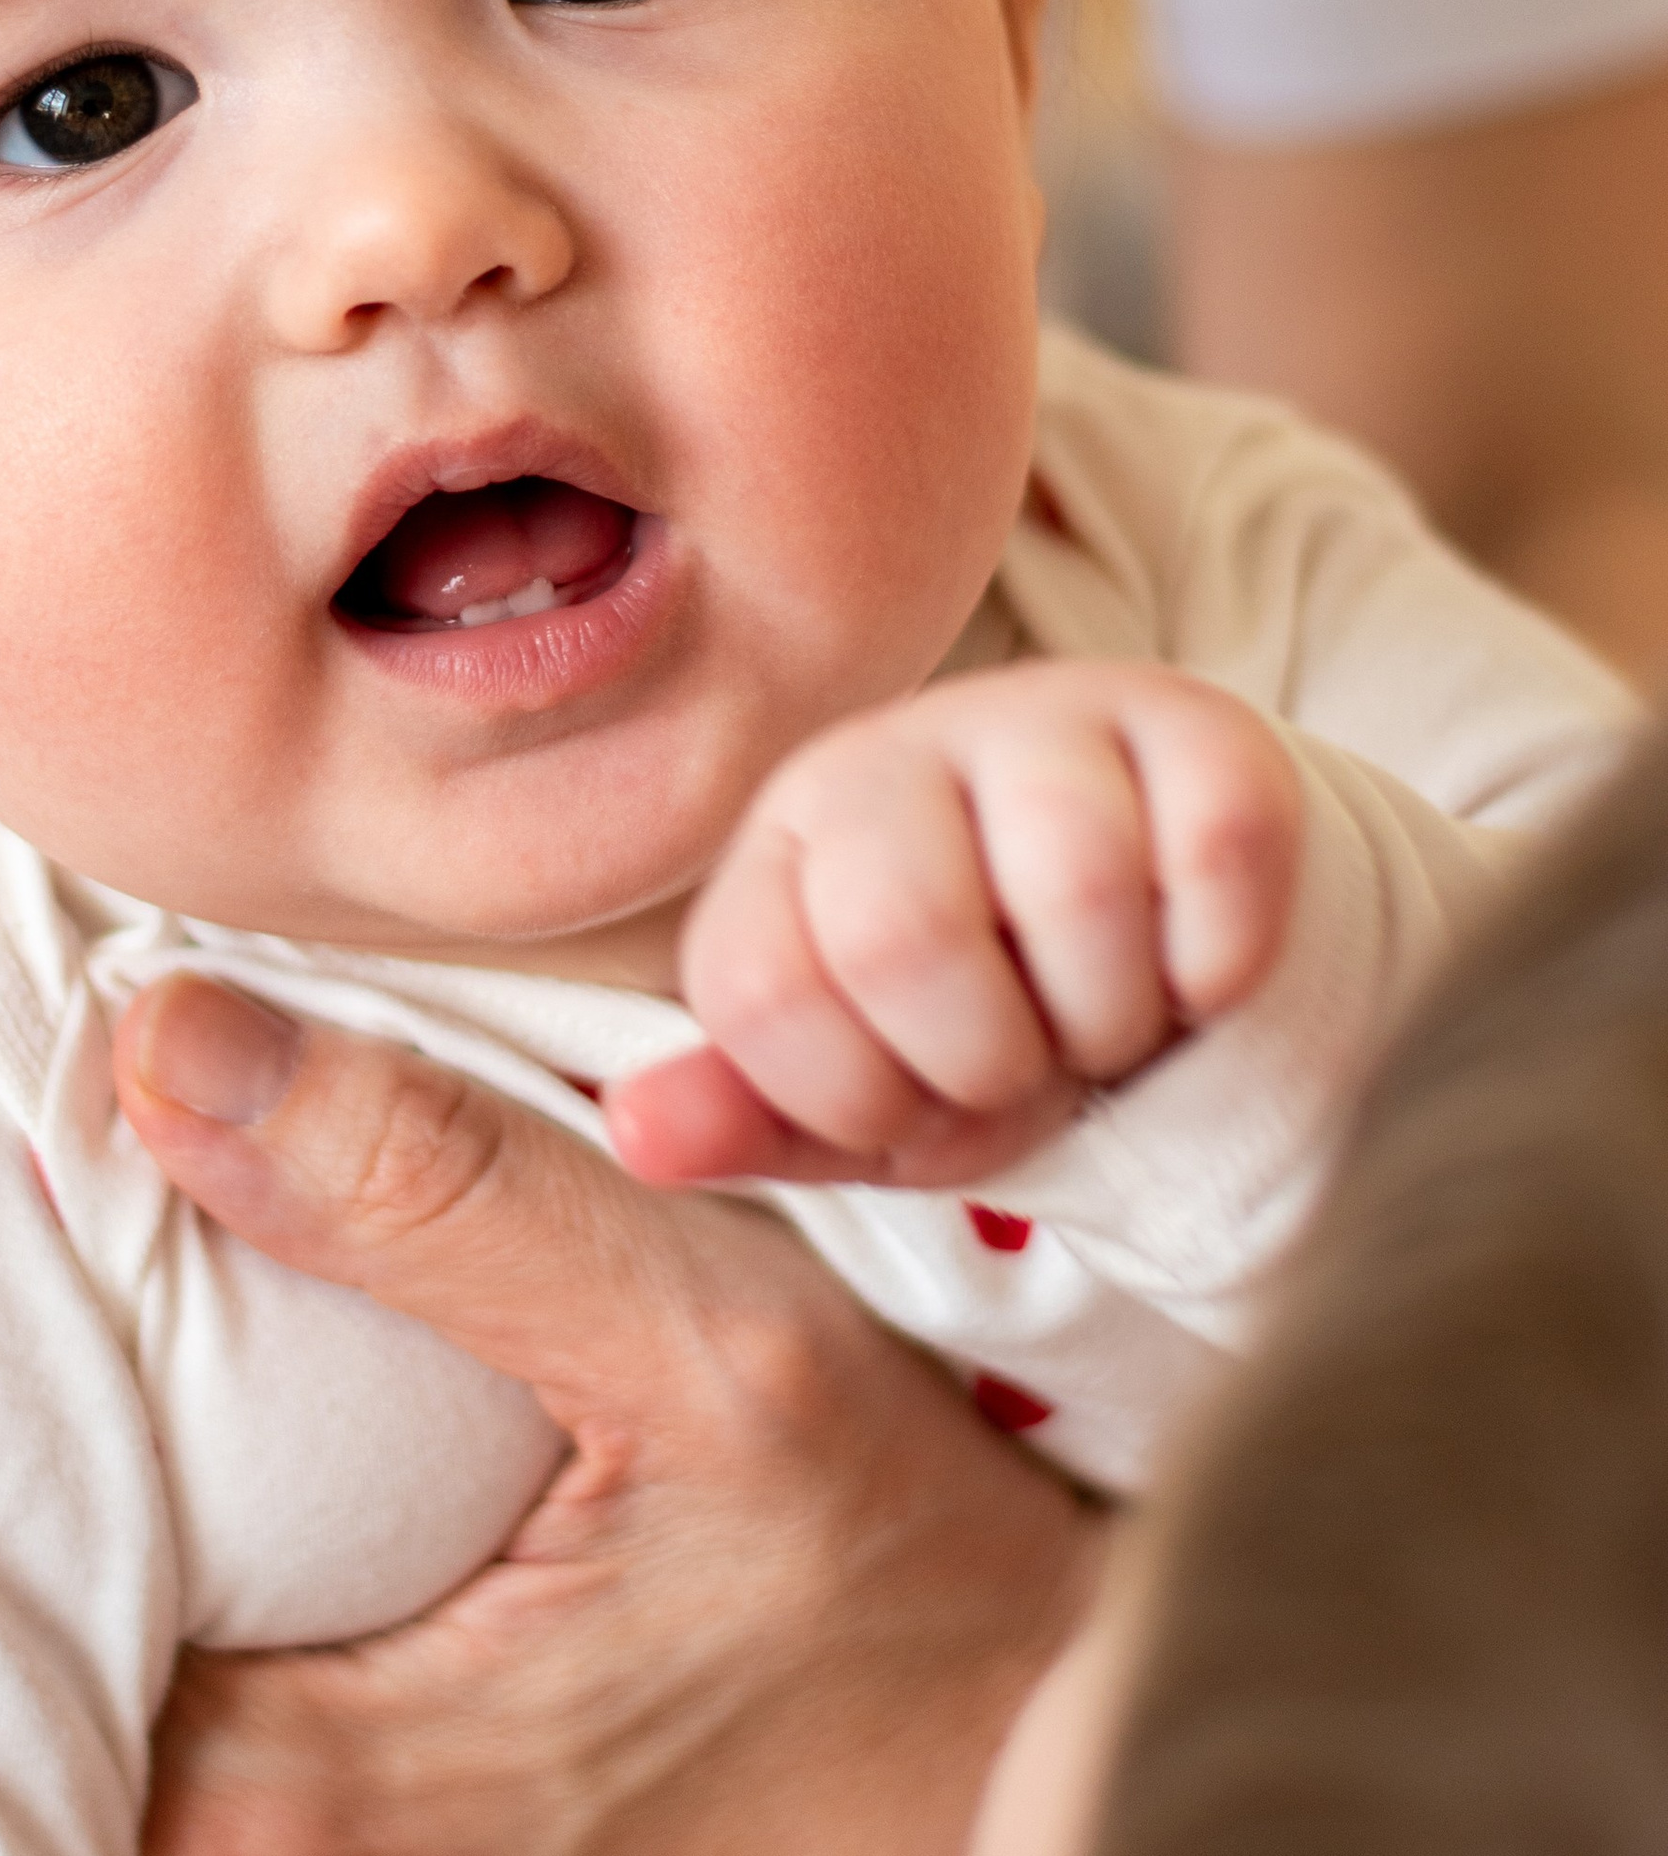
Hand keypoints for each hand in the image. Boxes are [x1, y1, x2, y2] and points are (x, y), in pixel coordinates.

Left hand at [114, 979, 1101, 1855]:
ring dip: (114, 1771)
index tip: (65, 1398)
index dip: (18, 1508)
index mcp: (295, 1828)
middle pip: (33, 1790)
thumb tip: (159, 1043)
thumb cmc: (925, 1599)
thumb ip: (414, 1183)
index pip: (8, 1648)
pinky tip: (280, 1752)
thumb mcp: (702, 1340)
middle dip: (53, 1631)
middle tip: (118, 1475)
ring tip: (188, 1605)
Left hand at [611, 662, 1303, 1193]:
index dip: (853, 1099)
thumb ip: (747, 1116)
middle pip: (903, 932)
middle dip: (985, 1062)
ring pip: (1076, 891)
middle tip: (1023, 1058)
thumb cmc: (989, 1026)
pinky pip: (1214, 856)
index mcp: (785, 838)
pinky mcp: (1196, 721)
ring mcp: (1046, 718)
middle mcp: (894, 750)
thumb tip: (640, 1136)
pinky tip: (1191, 965)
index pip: (757, 992)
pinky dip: (1215, 967)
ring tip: (1104, 1008)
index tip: (911, 1093)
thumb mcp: (859, 1098)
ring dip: (1108, 1019)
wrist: (1166, 955)